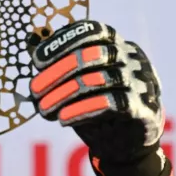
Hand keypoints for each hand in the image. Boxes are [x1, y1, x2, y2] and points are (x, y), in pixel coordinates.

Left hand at [28, 20, 163, 163]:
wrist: (128, 144)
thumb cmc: (98, 105)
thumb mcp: (78, 82)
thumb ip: (60, 65)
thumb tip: (32, 48)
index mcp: (116, 44)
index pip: (91, 31)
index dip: (62, 42)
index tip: (37, 61)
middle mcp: (132, 58)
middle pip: (92, 54)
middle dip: (58, 72)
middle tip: (34, 91)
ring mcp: (141, 81)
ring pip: (98, 79)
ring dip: (64, 95)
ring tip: (44, 109)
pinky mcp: (144, 108)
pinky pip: (110, 103)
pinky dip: (82, 110)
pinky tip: (63, 119)